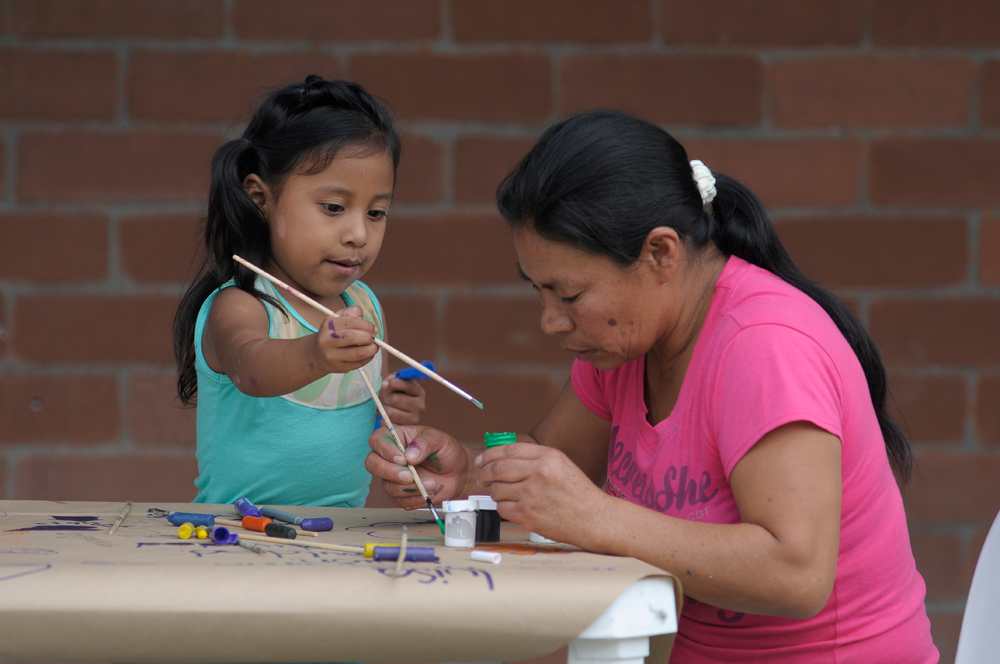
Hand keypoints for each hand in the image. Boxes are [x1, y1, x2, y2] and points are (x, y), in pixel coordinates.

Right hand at [314, 306, 378, 373]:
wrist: (318, 354)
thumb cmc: (333, 334)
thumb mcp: (338, 319)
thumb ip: (350, 313)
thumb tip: (362, 317)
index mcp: (328, 325)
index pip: (352, 322)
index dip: (367, 325)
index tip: (373, 329)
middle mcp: (327, 340)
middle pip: (352, 337)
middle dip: (368, 337)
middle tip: (373, 338)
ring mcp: (332, 356)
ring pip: (358, 353)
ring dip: (371, 349)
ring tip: (374, 346)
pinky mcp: (339, 367)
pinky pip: (358, 363)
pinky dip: (368, 358)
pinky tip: (369, 354)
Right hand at [365, 426, 476, 508]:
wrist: (458, 473)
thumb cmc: (446, 451)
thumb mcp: (440, 440)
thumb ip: (425, 443)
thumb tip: (409, 455)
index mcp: (397, 438)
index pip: (377, 440)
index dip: (385, 450)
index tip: (403, 458)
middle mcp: (390, 457)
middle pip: (372, 464)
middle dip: (390, 472)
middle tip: (410, 476)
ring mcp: (393, 476)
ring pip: (387, 485)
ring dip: (409, 488)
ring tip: (431, 483)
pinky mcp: (400, 494)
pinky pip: (399, 500)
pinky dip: (415, 498)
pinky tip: (428, 492)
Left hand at [380, 373, 425, 424]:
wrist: (406, 415)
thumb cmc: (401, 396)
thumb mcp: (400, 385)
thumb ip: (394, 378)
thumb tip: (386, 383)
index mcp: (420, 393)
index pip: (407, 385)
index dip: (393, 383)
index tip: (384, 384)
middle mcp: (420, 406)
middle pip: (394, 398)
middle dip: (386, 397)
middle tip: (387, 398)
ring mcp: (413, 419)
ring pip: (388, 411)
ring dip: (384, 408)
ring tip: (389, 407)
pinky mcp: (404, 429)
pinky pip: (386, 422)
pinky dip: (384, 419)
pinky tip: (389, 417)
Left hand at [477, 443, 608, 547]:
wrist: (593, 518)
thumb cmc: (577, 493)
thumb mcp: (561, 464)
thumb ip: (534, 458)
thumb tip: (502, 458)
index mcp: (547, 457)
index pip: (509, 450)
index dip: (490, 454)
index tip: (482, 459)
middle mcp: (538, 473)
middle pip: (497, 469)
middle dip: (485, 472)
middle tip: (483, 476)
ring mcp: (531, 495)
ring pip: (496, 490)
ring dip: (495, 492)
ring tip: (503, 493)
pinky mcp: (527, 515)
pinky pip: (502, 508)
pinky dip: (503, 507)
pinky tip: (513, 506)